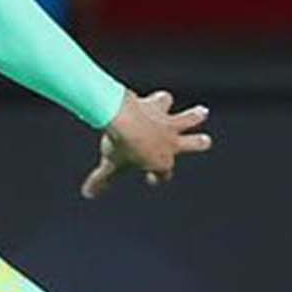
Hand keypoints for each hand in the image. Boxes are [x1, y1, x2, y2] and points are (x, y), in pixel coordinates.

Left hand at [82, 89, 211, 199]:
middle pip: (194, 143)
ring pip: (189, 118)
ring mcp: (168, 122)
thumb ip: (101, 180)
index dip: (158, 177)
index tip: (150, 179)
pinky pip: (161, 99)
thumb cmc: (120, 146)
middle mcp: (171, 142)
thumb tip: (87, 194)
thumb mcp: (110, 166)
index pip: (164, 174)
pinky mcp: (157, 104)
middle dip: (199, 142)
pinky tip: (158, 98)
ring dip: (195, 115)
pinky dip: (159, 100)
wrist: (124, 120)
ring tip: (202, 112)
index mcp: (162, 161)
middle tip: (204, 140)